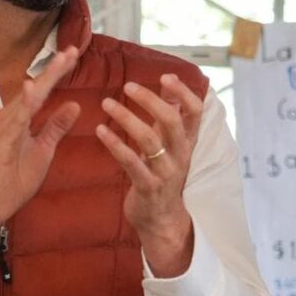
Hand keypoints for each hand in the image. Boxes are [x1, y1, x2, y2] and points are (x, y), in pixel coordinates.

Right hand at [0, 44, 82, 261]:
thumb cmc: (14, 178)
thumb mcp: (44, 149)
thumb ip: (56, 126)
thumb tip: (74, 104)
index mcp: (19, 118)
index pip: (41, 92)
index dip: (56, 73)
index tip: (72, 54)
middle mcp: (8, 118)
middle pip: (34, 89)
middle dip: (52, 70)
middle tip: (70, 50)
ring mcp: (3, 129)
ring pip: (25, 100)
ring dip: (42, 80)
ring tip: (60, 62)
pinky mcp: (0, 143)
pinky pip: (14, 121)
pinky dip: (23, 104)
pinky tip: (32, 89)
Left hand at [98, 73, 207, 275]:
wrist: (162, 218)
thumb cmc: (163, 175)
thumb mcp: (170, 145)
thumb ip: (170, 116)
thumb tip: (169, 86)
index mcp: (187, 142)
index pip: (195, 112)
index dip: (183, 92)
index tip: (166, 76)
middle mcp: (180, 155)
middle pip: (172, 121)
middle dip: (150, 100)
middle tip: (128, 86)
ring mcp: (166, 172)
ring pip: (150, 139)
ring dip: (127, 118)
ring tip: (107, 104)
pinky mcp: (148, 186)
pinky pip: (131, 162)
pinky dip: (115, 144)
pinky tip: (101, 130)